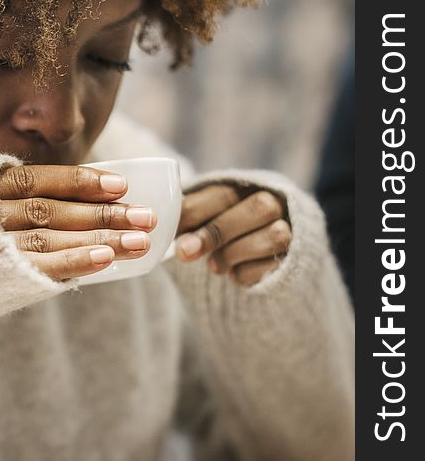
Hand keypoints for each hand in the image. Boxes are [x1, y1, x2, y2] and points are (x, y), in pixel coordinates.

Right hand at [0, 165, 157, 280]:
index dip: (79, 181)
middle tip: (146, 217)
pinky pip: (38, 269)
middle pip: (52, 211)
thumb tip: (57, 194)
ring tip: (139, 241)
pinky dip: (74, 263)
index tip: (119, 185)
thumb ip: (1, 194)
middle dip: (103, 214)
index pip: (36, 180)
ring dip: (100, 240)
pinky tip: (105, 261)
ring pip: (51, 239)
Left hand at [175, 184, 290, 285]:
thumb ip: (187, 215)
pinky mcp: (296, 260)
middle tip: (185, 253)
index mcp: (245, 187)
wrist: (253, 257)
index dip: (196, 211)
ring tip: (213, 267)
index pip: (224, 192)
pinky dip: (247, 273)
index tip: (173, 232)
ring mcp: (292, 230)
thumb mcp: (201, 217)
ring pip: (274, 236)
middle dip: (217, 232)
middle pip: (260, 207)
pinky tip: (234, 273)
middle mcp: (275, 203)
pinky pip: (275, 266)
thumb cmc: (217, 229)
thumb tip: (165, 226)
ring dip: (234, 253)